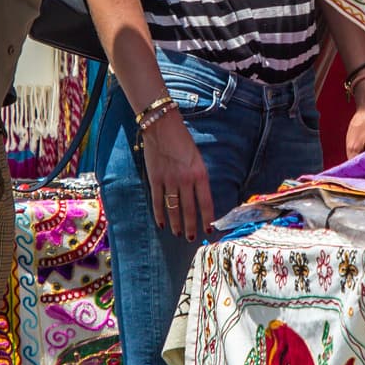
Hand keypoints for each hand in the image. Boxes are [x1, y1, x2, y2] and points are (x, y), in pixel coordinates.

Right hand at [141, 108, 213, 241]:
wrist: (162, 126)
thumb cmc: (183, 141)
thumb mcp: (197, 159)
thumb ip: (199, 178)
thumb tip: (200, 199)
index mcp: (200, 174)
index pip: (206, 202)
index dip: (207, 218)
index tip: (209, 230)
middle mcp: (186, 180)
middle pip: (189, 210)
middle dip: (191, 227)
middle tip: (191, 238)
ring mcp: (169, 180)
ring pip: (174, 209)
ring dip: (176, 224)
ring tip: (178, 233)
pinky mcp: (155, 179)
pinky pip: (158, 202)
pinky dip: (159, 215)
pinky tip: (162, 224)